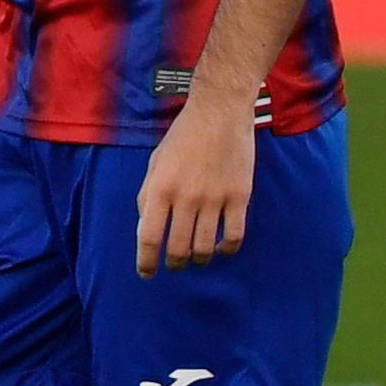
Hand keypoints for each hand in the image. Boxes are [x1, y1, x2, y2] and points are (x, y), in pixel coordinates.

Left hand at [134, 91, 255, 276]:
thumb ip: (148, 195)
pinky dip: (227, 249)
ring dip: (199, 259)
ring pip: (205, 247)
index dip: (146, 262)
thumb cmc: (183, 137)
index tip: (147, 273)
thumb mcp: (155, 163)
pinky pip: (234, 236)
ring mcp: (214, 198)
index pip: (148, 237)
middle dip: (174, 263)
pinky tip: (221, 247)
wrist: (220, 112)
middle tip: (175, 264)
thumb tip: (145, 227)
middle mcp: (186, 197)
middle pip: (178, 248)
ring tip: (197, 257)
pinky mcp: (239, 196)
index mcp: (160, 188)